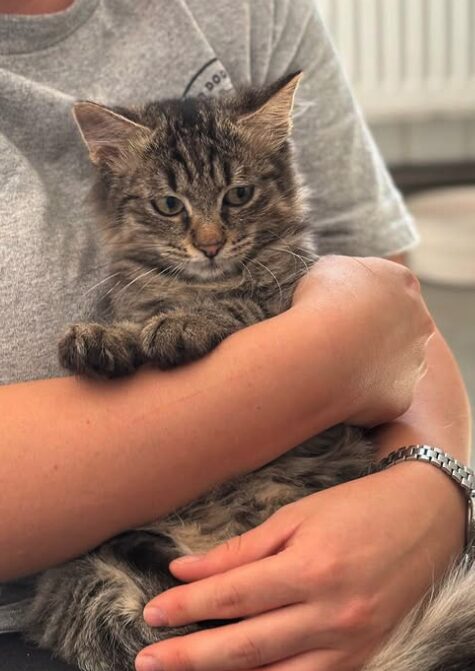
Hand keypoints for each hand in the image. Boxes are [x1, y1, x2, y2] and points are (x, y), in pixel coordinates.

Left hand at [136, 465, 462, 670]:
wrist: (426, 517)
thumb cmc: (357, 507)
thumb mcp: (297, 516)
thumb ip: (241, 549)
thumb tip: (185, 568)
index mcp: (309, 567)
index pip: (232, 596)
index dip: (186, 607)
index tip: (153, 614)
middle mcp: (329, 612)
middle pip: (245, 644)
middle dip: (190, 655)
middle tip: (148, 658)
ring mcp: (348, 641)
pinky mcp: (362, 655)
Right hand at [292, 256, 433, 425]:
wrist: (321, 350)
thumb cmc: (320, 303)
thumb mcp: (328, 267)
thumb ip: (347, 273)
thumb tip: (342, 283)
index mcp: (403, 283)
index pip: (389, 287)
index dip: (361, 297)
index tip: (337, 307)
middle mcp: (419, 321)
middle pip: (399, 325)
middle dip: (374, 331)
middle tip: (338, 338)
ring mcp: (414, 362)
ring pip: (394, 363)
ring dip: (371, 364)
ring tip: (334, 365)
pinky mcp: (401, 397)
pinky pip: (381, 395)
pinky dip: (362, 393)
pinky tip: (337, 388)